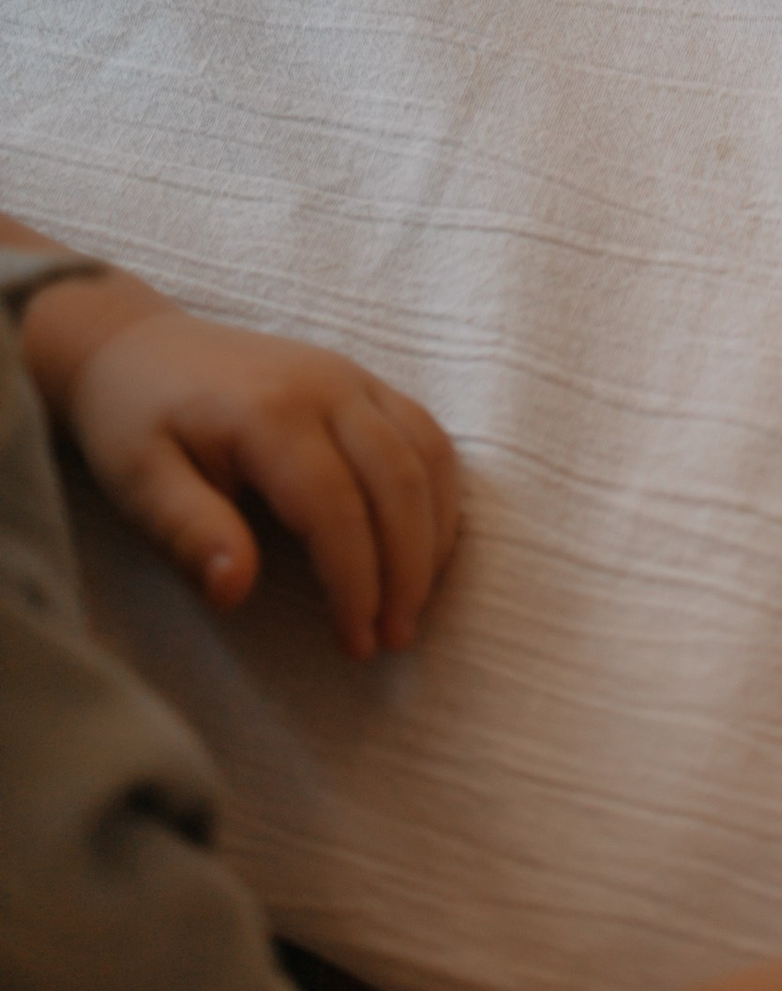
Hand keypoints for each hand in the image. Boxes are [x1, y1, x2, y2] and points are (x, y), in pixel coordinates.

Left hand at [23, 274, 460, 656]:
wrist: (138, 346)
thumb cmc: (134, 422)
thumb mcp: (139, 482)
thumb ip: (190, 533)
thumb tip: (236, 592)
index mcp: (271, 414)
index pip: (336, 508)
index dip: (355, 581)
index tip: (355, 643)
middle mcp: (328, 386)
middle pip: (399, 480)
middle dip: (408, 569)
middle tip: (396, 638)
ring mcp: (353, 377)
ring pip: (428, 453)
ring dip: (434, 533)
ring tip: (415, 601)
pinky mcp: (363, 379)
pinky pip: (426, 432)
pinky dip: (439, 493)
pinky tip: (425, 542)